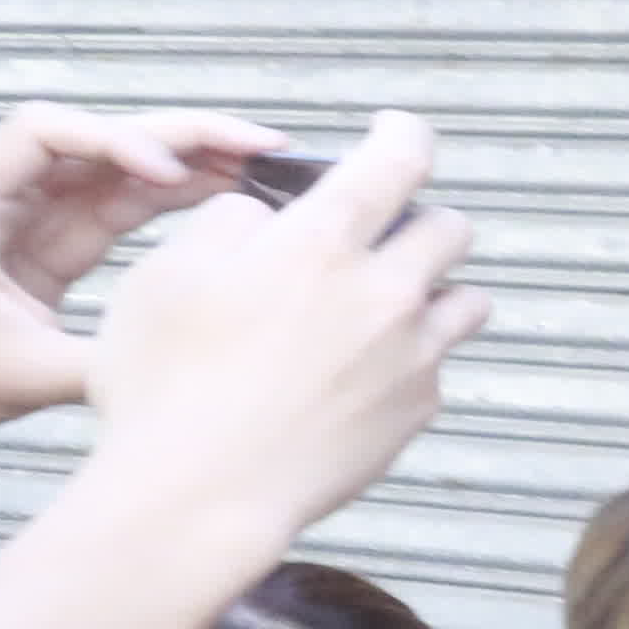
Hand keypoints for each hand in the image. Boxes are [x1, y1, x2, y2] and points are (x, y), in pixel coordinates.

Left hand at [0, 102, 276, 440]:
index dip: (114, 140)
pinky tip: (224, 192)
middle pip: (92, 137)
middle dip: (176, 134)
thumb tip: (187, 359)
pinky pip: (113, 203)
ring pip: (112, 166)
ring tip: (259, 162)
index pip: (42, 134)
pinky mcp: (46, 241)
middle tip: (258, 142)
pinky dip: (167, 195)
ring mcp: (22, 215)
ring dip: (184, 160)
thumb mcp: (16, 376)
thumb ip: (102, 362)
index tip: (170, 175)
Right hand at [68, 111, 479, 524]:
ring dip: (430, 290)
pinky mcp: (418, 408)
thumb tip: (268, 216)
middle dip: (419, 221)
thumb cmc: (166, 386)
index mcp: (320, 243)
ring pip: (464, 299)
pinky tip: (352, 377)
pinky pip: (436, 365)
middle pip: (451, 227)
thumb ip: (230, 224)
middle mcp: (386, 291)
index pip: (398, 159)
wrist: (199, 496)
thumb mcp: (165, 276)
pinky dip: (409, 358)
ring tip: (373, 310)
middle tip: (376, 239)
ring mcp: (413, 354)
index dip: (403, 134)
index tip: (396, 132)